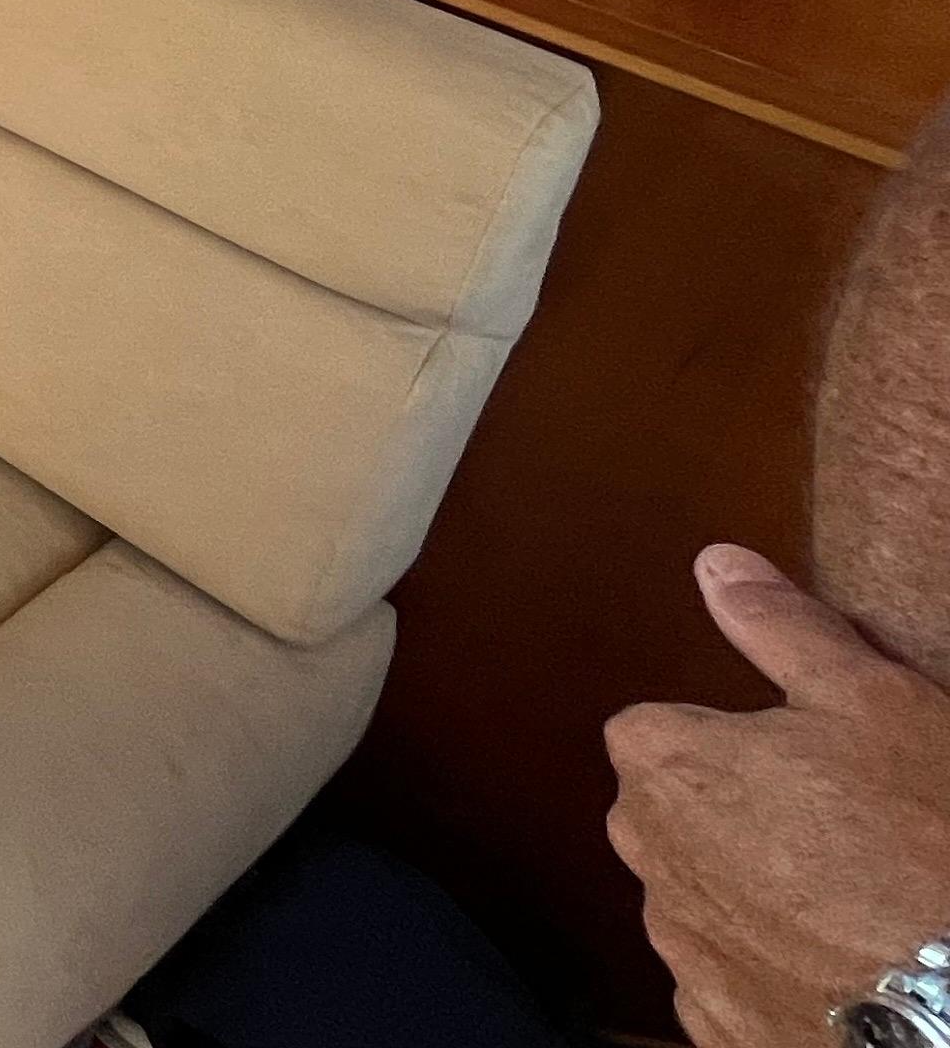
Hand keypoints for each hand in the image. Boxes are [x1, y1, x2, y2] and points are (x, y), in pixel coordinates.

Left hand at [607, 545, 949, 1045]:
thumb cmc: (920, 835)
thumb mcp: (869, 699)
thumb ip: (782, 628)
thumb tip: (718, 565)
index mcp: (662, 766)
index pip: (659, 732)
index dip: (733, 743)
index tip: (802, 761)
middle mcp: (647, 858)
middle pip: (672, 817)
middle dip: (738, 817)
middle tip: (843, 830)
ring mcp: (682, 951)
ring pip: (702, 899)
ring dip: (756, 897)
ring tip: (854, 902)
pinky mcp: (717, 1024)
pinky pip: (730, 980)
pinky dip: (772, 972)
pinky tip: (838, 965)